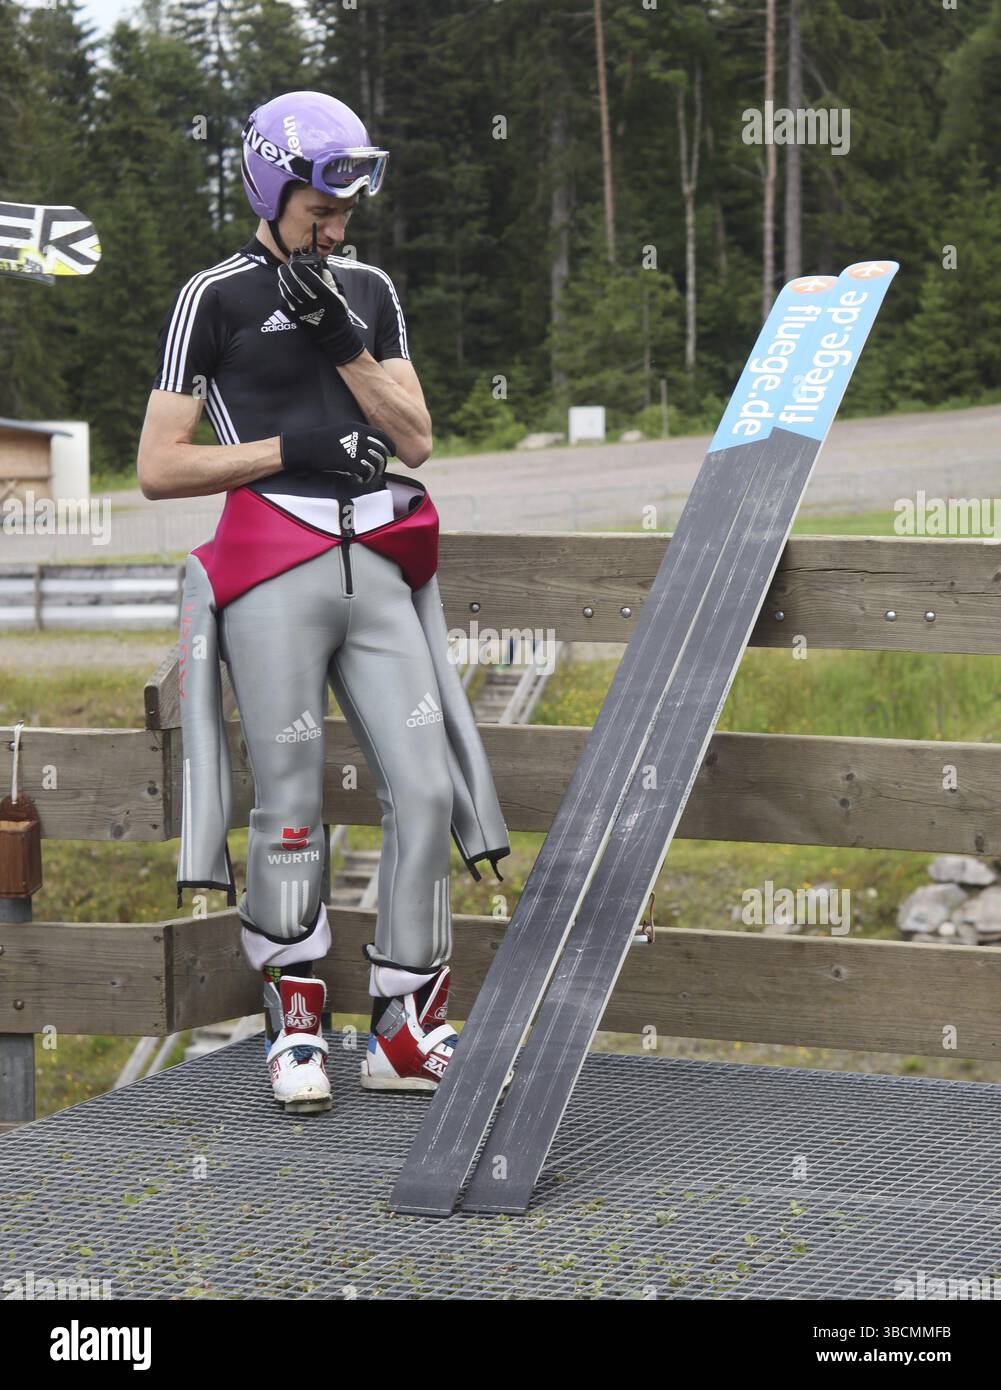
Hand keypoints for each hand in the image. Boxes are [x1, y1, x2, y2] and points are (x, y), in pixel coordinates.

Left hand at [277, 251, 365, 364]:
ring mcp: (304, 313)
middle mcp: (315, 305)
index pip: (311, 280)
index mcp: (327, 298)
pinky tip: (283, 288)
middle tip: (284, 267)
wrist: (332, 335)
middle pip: (296, 287)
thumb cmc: (336, 312)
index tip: (295, 263)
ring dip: (283, 282)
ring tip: (282, 275)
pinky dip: (282, 294)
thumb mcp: (339, 296)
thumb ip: (330, 281)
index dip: (301, 269)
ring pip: (289, 295)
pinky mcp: (297, 318)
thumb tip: (321, 268)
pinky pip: (285, 304)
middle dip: (287, 274)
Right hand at [280, 422, 395, 488]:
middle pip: (380, 452)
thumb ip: (357, 436)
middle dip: (382, 463)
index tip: (391, 453)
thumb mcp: (342, 431)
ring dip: (374, 472)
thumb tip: (368, 445)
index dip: (389, 446)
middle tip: (379, 470)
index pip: (381, 436)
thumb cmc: (321, 440)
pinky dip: (364, 478)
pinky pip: (366, 472)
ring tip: (368, 477)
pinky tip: (358, 479)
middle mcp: (359, 437)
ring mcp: (355, 449)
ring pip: (375, 463)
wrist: (306, 446)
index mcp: (358, 428)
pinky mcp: (350, 461)